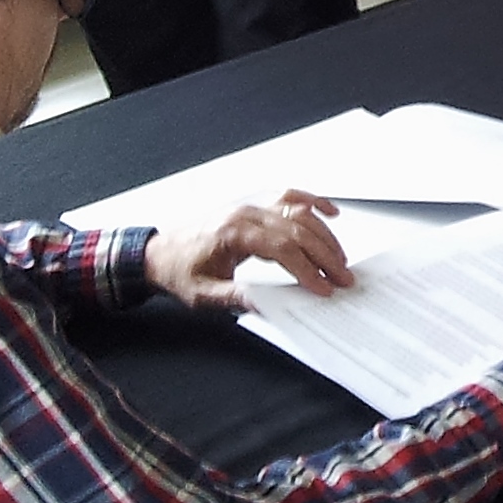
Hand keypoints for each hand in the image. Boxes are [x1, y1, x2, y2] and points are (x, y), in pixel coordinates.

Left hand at [144, 189, 352, 309]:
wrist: (159, 253)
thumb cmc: (179, 271)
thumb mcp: (203, 294)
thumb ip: (236, 298)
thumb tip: (269, 306)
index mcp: (233, 233)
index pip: (282, 248)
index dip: (307, 269)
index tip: (324, 286)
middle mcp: (246, 213)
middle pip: (298, 229)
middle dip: (325, 255)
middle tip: (343, 275)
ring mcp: (252, 205)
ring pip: (300, 211)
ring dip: (324, 234)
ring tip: (340, 257)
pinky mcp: (254, 205)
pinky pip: (290, 196)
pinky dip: (313, 202)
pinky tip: (330, 212)